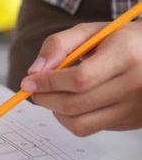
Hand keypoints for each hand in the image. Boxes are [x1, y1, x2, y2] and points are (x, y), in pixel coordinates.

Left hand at [20, 22, 141, 135]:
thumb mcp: (89, 31)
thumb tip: (34, 71)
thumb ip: (58, 45)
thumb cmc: (118, 40)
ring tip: (53, 96)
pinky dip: (73, 118)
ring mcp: (135, 108)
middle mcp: (135, 84)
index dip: (49, 82)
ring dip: (56, 112)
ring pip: (81, 124)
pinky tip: (75, 100)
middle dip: (45, 98)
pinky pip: (92, 128)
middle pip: (76, 104)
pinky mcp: (132, 122)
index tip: (28, 81)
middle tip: (34, 90)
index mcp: (125, 54)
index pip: (80, 79)